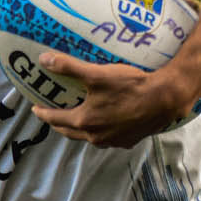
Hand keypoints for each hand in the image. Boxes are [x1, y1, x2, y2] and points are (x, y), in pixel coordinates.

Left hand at [29, 54, 197, 147]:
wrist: (164, 100)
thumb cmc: (130, 86)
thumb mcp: (97, 74)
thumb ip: (69, 67)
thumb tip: (44, 60)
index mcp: (85, 121)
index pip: (56, 119)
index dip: (43, 114)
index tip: (35, 108)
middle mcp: (97, 136)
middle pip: (70, 132)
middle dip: (59, 124)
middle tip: (52, 115)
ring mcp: (113, 141)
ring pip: (89, 138)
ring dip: (79, 130)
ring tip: (77, 119)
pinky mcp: (128, 141)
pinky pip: (108, 138)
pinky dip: (100, 131)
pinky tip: (105, 123)